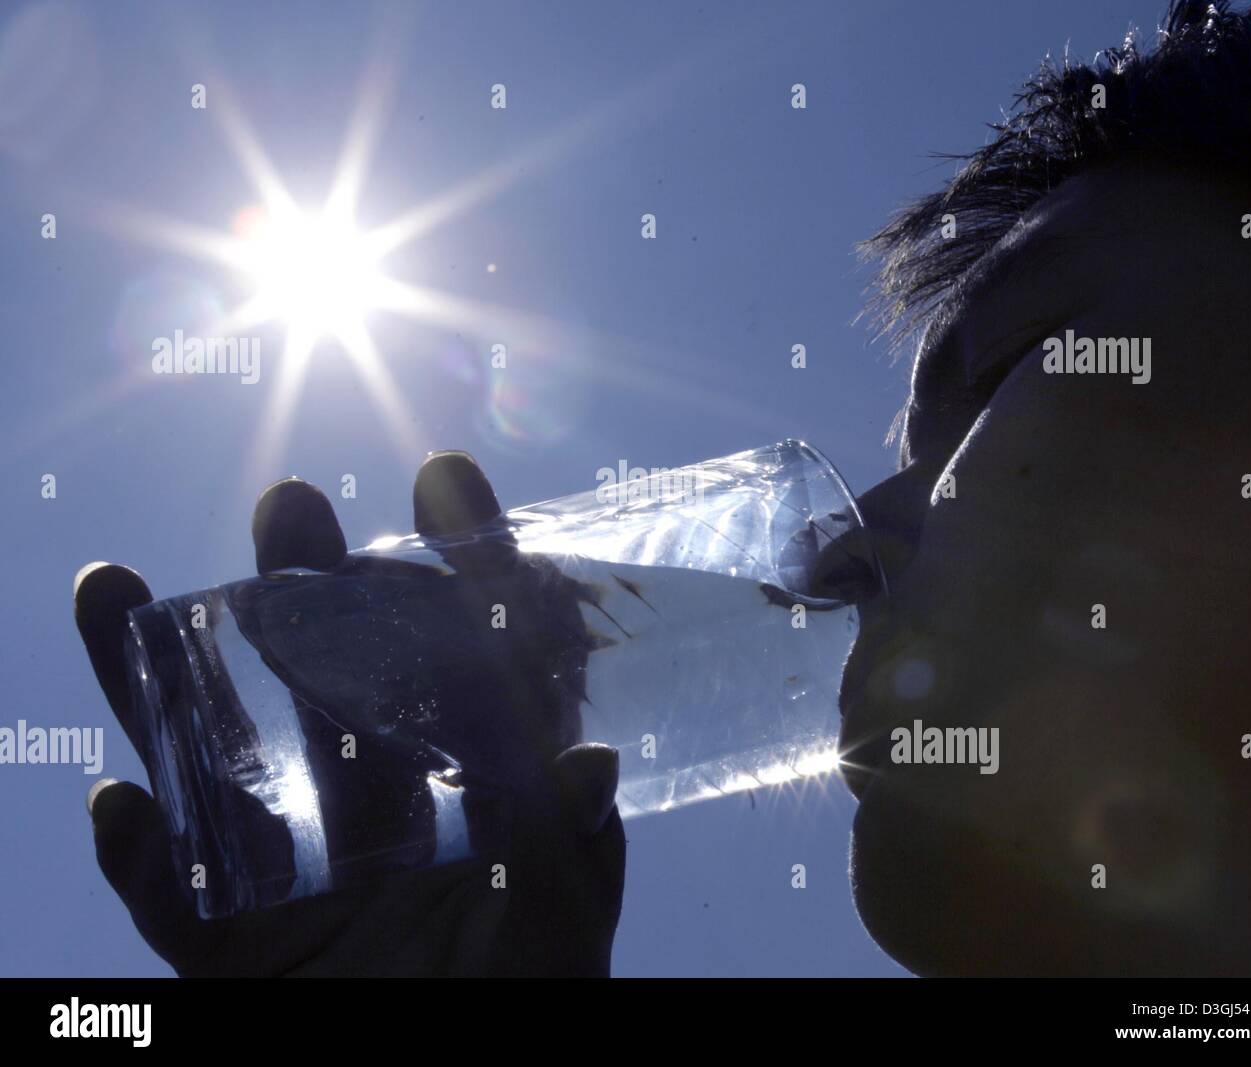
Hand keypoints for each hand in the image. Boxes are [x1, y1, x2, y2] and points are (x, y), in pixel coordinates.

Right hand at [75, 451, 624, 975]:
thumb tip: (593, 760)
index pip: (463, 663)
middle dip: (305, 593)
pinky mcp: (232, 946)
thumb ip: (574, 853)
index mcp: (468, 796)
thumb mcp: (562, 931)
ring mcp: (296, 872)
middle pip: (329, 684)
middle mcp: (376, 811)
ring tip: (118, 590)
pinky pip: (172, 897)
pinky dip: (136, 857)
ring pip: (221, 760)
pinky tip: (117, 803)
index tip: (442, 477)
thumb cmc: (522, 1009)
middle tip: (289, 507)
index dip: (455, 569)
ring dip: (170, 682)